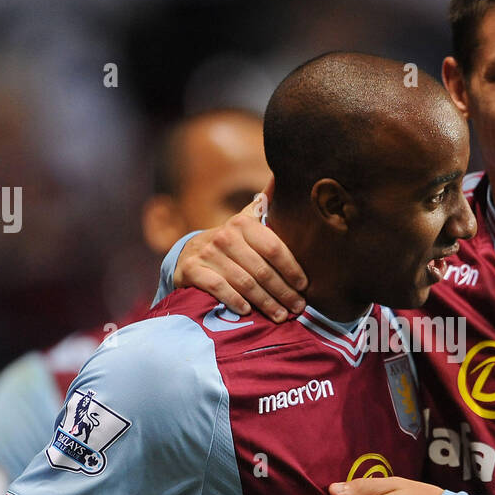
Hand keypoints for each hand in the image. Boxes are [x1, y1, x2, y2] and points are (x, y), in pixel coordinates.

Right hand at [173, 178, 308, 321]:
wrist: (190, 254)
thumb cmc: (232, 243)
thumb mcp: (248, 222)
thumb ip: (266, 205)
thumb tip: (282, 178)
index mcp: (244, 223)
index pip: (274, 248)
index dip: (292, 269)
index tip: (305, 286)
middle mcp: (225, 236)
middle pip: (262, 269)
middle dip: (283, 292)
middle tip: (298, 308)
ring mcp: (207, 253)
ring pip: (244, 282)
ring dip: (265, 302)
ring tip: (281, 316)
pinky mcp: (192, 270)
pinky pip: (217, 288)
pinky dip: (234, 300)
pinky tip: (247, 311)